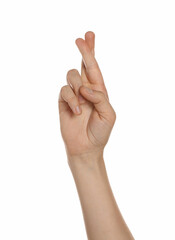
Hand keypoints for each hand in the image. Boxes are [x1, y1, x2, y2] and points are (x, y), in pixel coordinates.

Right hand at [58, 31, 115, 160]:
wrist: (86, 147)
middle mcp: (86, 90)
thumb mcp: (108, 114)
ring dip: (77, 86)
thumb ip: (100, 97)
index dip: (91, 52)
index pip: (94, 68)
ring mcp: (74, 95)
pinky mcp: (63, 102)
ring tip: (83, 104)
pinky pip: (64, 91)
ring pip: (71, 76)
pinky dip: (71, 99)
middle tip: (80, 39)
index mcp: (99, 91)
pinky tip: (77, 111)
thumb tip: (85, 87)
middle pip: (82, 65)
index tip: (88, 36)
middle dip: (84, 51)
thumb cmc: (100, 132)